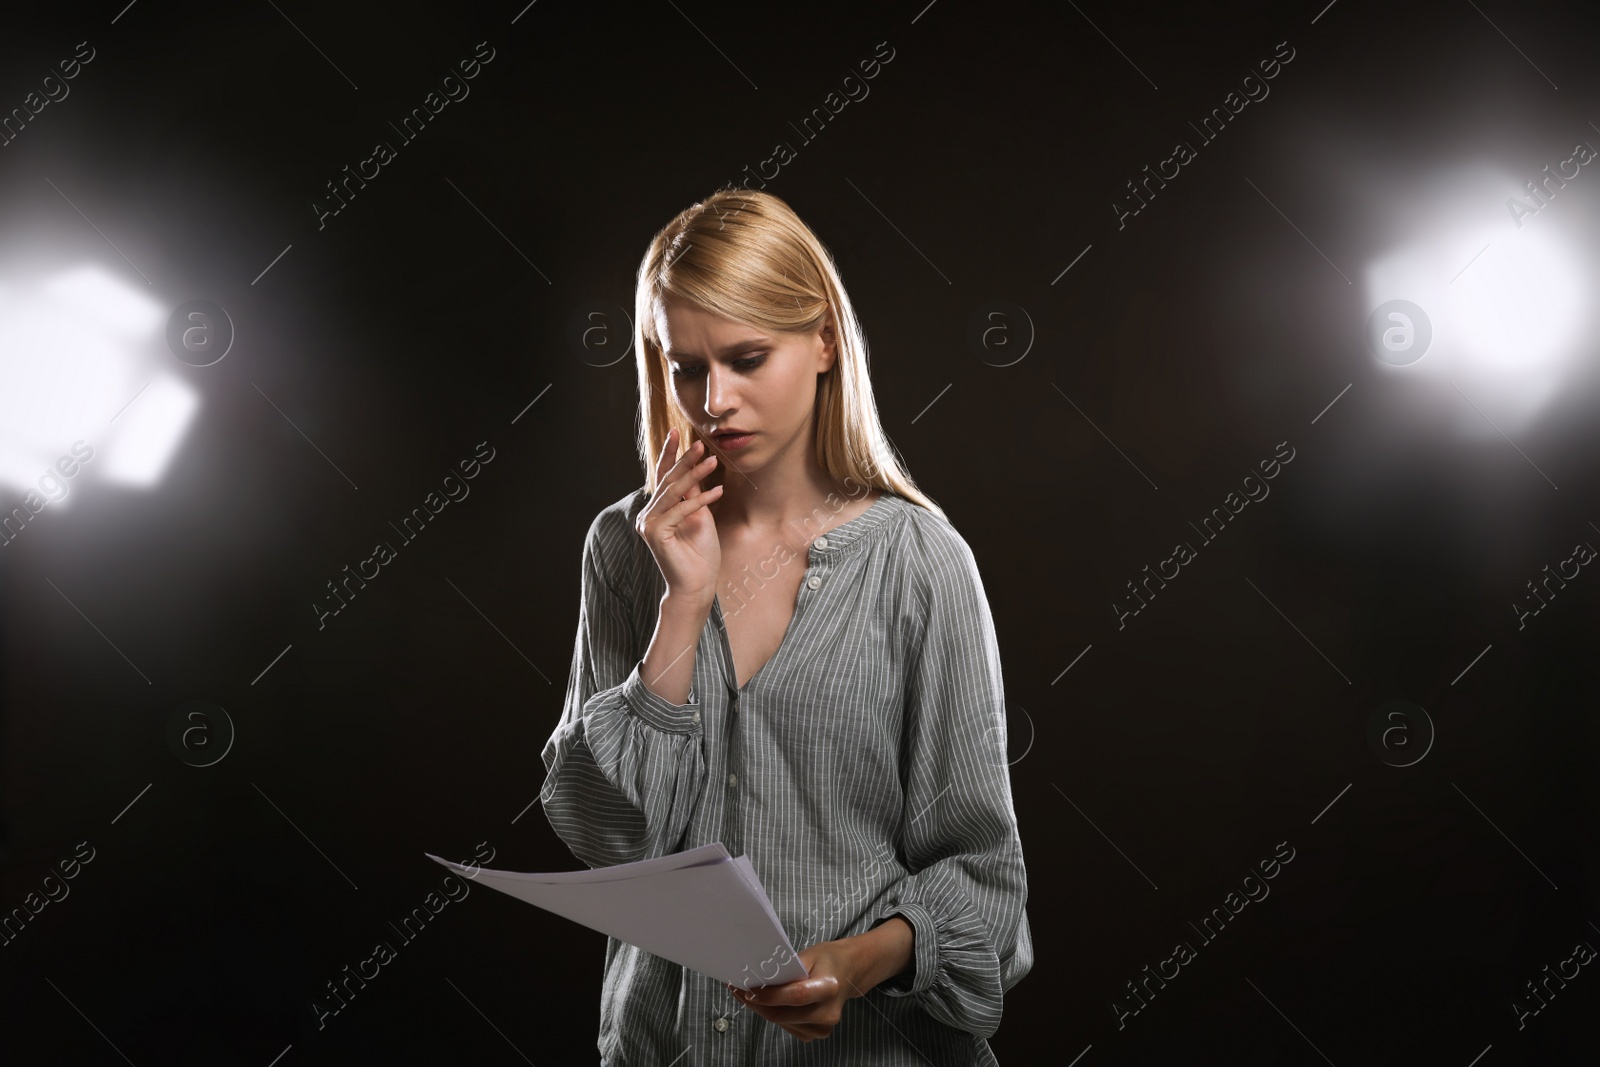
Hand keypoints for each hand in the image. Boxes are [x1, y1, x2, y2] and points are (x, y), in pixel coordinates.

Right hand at [635, 427, 722, 601]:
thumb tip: (693, 469)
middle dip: (685, 460)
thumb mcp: (699, 516)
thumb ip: (692, 495)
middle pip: (668, 481)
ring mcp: (648, 524)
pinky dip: (700, 501)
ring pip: (674, 492)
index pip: (663, 476)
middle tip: (701, 442)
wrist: (697, 584)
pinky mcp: (654, 534)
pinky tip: (719, 491)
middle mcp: (647, 515)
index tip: (676, 431)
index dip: (669, 453)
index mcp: (656, 510)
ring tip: (713, 460)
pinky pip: (680, 510)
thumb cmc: (700, 554)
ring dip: (695, 475)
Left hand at [726, 918, 913, 1042]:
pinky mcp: (818, 1033)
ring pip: (782, 1022)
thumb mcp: (809, 955)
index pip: (795, 996)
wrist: (848, 973)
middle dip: (757, 1004)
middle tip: (737, 990)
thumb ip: (787, 969)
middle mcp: (829, 1011)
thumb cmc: (827, 960)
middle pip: (785, 1014)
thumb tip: (759, 979)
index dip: (770, 996)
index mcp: (830, 987)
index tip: (748, 990)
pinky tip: (764, 1004)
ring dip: (761, 1010)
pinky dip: (773, 1016)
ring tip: (745, 994)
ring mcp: (824, 1026)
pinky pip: (787, 1027)